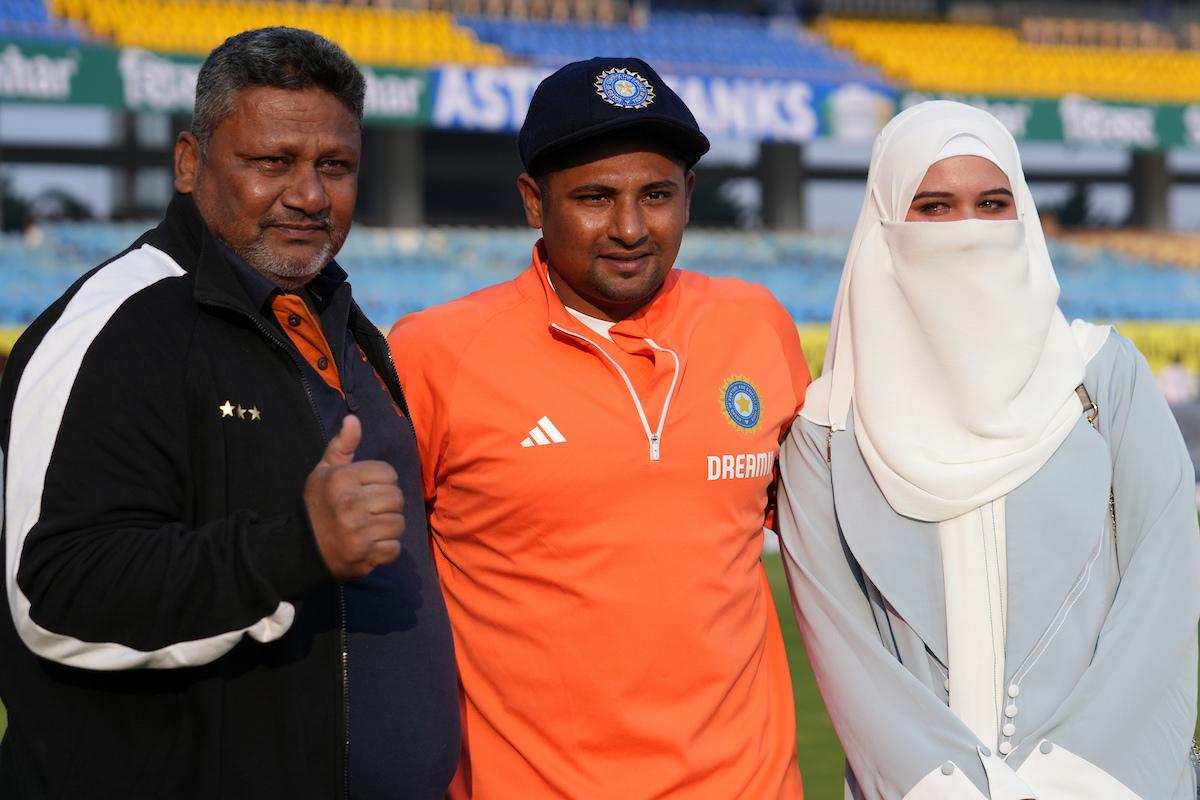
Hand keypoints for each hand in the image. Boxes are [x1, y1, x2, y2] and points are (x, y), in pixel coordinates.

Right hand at [303, 415, 403, 580]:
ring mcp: (359, 532)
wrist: (302, 549)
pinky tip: (370, 544)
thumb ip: (342, 446)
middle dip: (387, 504)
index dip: (381, 481)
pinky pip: (394, 548)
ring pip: (399, 523)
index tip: (366, 489)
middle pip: (396, 498)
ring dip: (388, 526)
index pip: (388, 473)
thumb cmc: (318, 505)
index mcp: (342, 480)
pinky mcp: (365, 556)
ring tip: (371, 527)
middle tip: (370, 510)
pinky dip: (386, 548)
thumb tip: (354, 419)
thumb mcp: (324, 472)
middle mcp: (350, 504)